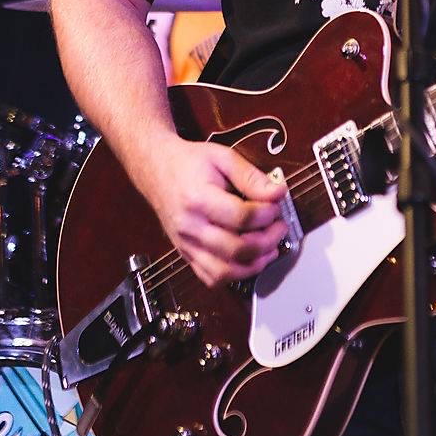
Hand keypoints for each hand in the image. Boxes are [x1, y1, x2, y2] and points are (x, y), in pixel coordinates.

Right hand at [134, 138, 288, 286]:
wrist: (156, 169)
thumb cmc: (188, 163)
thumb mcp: (222, 157)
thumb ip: (251, 176)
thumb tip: (278, 192)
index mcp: (198, 198)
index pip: (242, 217)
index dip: (267, 213)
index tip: (276, 205)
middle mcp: (190, 227)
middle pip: (237, 249)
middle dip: (268, 241)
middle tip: (279, 227)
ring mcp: (186, 244)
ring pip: (225, 272)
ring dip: (256, 264)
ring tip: (270, 248)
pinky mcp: (186, 254)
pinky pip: (211, 278)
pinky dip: (235, 276)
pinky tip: (250, 260)